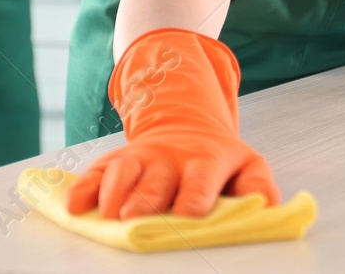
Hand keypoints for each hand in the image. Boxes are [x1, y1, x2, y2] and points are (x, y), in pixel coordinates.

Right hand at [67, 29, 278, 220]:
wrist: (188, 126)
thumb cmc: (218, 160)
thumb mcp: (247, 165)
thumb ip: (259, 185)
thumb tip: (269, 206)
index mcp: (205, 160)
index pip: (200, 180)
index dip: (194, 197)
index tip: (188, 215)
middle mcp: (170, 158)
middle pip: (156, 180)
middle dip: (146, 199)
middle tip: (134, 218)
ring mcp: (141, 157)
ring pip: (123, 171)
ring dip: (113, 192)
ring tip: (107, 213)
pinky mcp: (116, 160)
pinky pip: (96, 171)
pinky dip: (83, 188)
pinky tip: (74, 205)